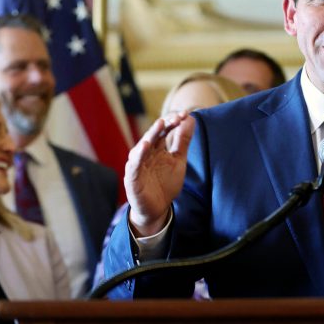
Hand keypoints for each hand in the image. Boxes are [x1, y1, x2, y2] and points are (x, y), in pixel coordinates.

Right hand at [125, 111, 193, 236]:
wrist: (158, 208)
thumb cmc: (166, 183)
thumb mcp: (178, 160)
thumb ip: (182, 141)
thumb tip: (191, 119)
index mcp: (156, 148)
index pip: (164, 131)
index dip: (173, 122)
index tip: (186, 115)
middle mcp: (145, 154)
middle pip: (153, 136)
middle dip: (163, 126)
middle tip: (174, 117)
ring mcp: (138, 165)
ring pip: (142, 147)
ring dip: (151, 135)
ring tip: (159, 124)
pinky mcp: (132, 178)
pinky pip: (134, 165)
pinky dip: (138, 156)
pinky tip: (144, 146)